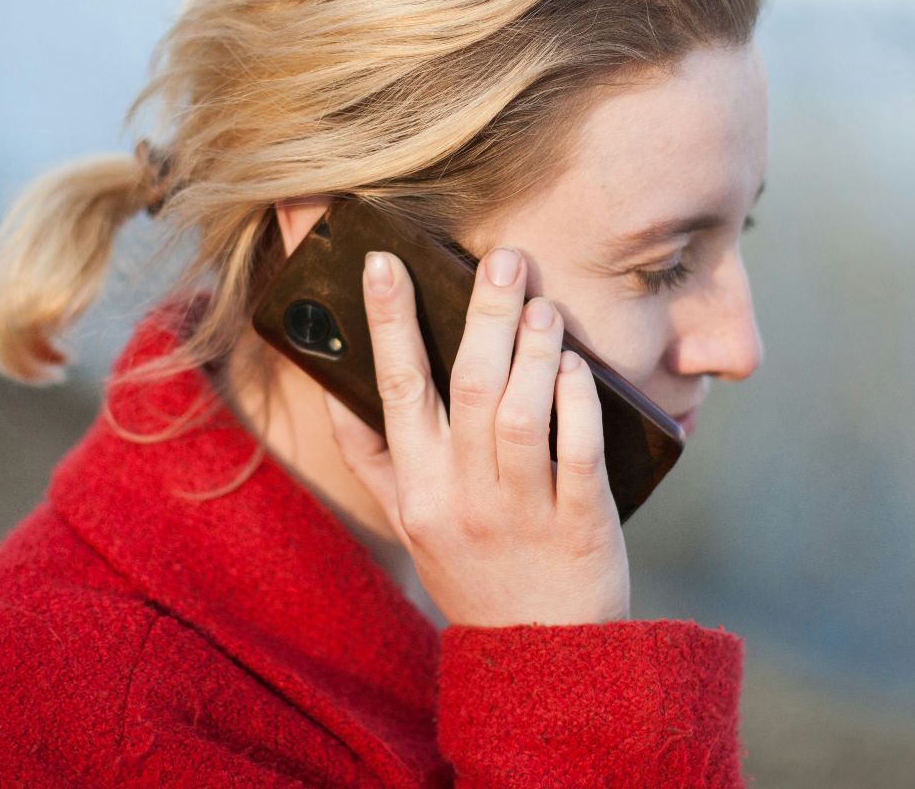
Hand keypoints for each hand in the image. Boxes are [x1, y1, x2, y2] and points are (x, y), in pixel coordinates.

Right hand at [323, 245, 630, 627]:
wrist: (540, 658)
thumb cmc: (474, 574)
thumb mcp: (409, 524)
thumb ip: (376, 460)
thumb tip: (337, 386)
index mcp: (416, 491)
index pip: (395, 389)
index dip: (388, 321)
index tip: (384, 262)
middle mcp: (461, 498)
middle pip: (466, 386)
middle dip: (482, 312)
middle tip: (502, 256)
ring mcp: (520, 513)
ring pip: (520, 413)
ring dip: (533, 350)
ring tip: (541, 304)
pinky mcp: (578, 525)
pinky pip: (578, 451)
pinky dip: (577, 401)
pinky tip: (576, 365)